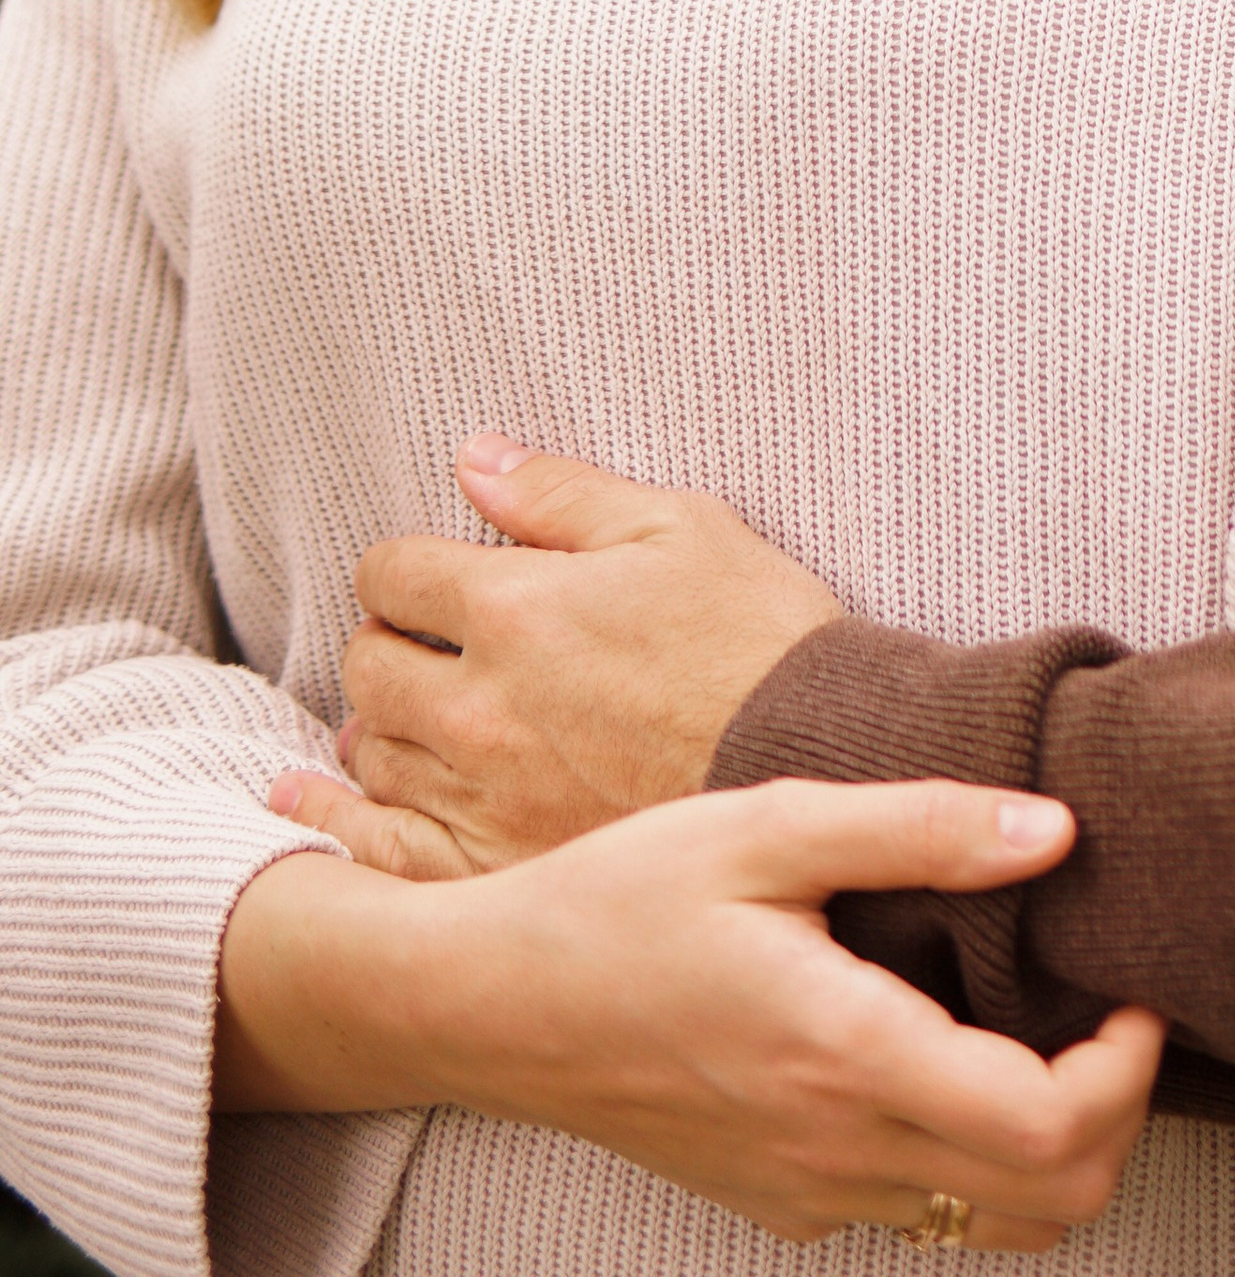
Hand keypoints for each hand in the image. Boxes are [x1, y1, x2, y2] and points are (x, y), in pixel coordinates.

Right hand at [220, 773, 1162, 1249]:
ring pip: (994, 1229)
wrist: (494, 1006)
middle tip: (1111, 1013)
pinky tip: (959, 1063)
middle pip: (1051, 1202)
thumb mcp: (770, 826)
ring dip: (1057, 1151)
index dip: (1128, 1070)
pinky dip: (980, 1163)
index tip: (1134, 987)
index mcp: (845, 1054)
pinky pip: (923, 1216)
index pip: (1047, 1128)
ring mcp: (809, 1193)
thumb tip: (1059, 829)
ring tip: (1051, 1037)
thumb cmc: (623, 898)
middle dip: (1119, 1116)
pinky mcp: (783, 1204)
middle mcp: (837, 1150)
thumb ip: (923, 825)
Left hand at [276, 439, 845, 877]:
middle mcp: (478, 707)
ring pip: (373, 751)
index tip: (438, 578)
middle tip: (433, 646)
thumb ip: (563, 495)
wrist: (827, 768)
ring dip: (382, 724)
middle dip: (392, 642)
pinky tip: (311, 799)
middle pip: (369, 663)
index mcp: (516, 608)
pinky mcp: (494, 873)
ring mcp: (480, 800)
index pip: (392, 572)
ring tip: (414, 717)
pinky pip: (379, 850)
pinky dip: (336, 818)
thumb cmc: (762, 640)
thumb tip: (473, 457)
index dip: (410, 568)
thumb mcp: (681, 528)